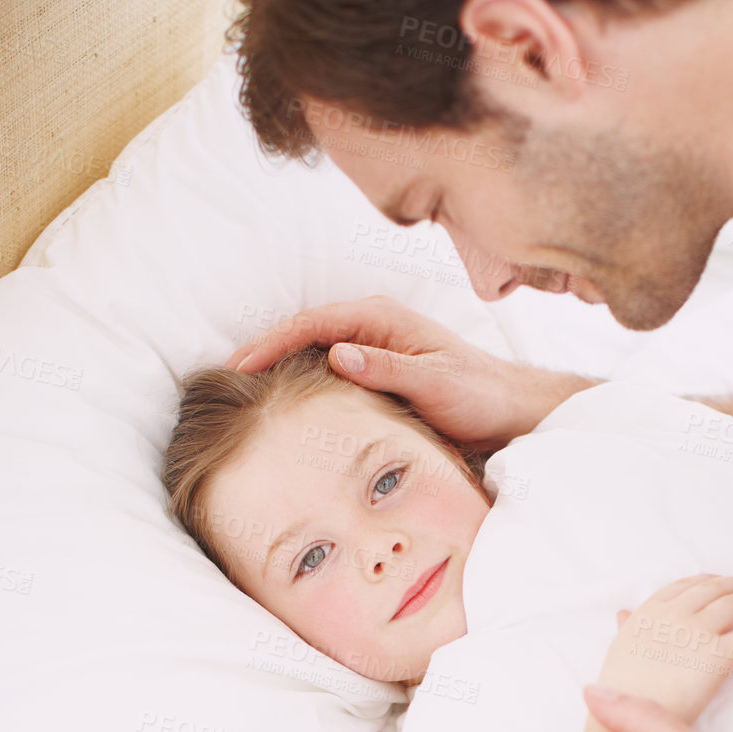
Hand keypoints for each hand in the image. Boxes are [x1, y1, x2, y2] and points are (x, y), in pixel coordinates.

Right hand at [225, 296, 592, 448]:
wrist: (509, 411)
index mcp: (381, 319)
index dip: (270, 343)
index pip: (311, 324)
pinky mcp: (375, 374)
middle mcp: (372, 329)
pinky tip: (282, 411)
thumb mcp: (434, 383)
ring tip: (240, 397)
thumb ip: (387, 369)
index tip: (239, 366)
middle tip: (223, 381)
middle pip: (301, 335)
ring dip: (276, 371)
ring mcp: (371, 351)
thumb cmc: (478, 395)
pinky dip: (300, 387)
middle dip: (261, 354)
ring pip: (310, 355)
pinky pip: (326, 376)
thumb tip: (337, 355)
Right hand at [598, 575, 732, 723]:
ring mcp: (697, 633)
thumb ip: (627, 627)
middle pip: (714, 590)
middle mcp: (675, 615)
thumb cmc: (621, 688)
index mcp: (651, 611)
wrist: (627, 716)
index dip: (707, 581)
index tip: (720, 583)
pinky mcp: (716, 656)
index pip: (685, 585)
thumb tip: (623, 613)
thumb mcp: (619, 649)